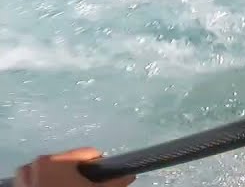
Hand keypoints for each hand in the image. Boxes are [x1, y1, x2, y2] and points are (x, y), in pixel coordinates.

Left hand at [12, 149, 133, 186]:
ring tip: (68, 186)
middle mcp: (39, 161)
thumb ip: (115, 183)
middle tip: (83, 184)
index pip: (87, 153)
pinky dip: (44, 182)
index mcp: (58, 159)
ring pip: (49, 169)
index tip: (102, 174)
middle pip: (67, 161)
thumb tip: (131, 176)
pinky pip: (34, 179)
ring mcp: (25, 174)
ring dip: (59, 177)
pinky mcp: (19, 185)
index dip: (98, 163)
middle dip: (77, 172)